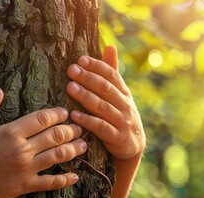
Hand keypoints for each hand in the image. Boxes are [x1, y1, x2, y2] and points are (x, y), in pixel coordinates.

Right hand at [0, 88, 85, 197]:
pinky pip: (50, 183)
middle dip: (70, 130)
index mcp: (10, 132)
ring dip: (73, 150)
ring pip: (57, 157)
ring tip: (83, 145)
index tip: (65, 112)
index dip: (57, 114)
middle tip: (79, 126)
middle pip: (55, 136)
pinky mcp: (24, 186)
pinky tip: (75, 176)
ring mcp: (25, 170)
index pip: (42, 119)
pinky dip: (65, 180)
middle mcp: (22, 150)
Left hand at [66, 46, 145, 161]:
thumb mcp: (120, 94)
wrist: (133, 146)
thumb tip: (110, 46)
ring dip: (86, 97)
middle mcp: (125, 105)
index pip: (112, 75)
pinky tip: (74, 115)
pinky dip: (87, 121)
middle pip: (106, 89)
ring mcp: (122, 122)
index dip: (97, 66)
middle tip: (72, 70)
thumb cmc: (120, 115)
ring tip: (70, 88)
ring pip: (103, 107)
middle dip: (88, 78)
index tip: (81, 59)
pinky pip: (101, 128)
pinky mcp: (117, 138)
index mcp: (124, 92)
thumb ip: (112, 72)